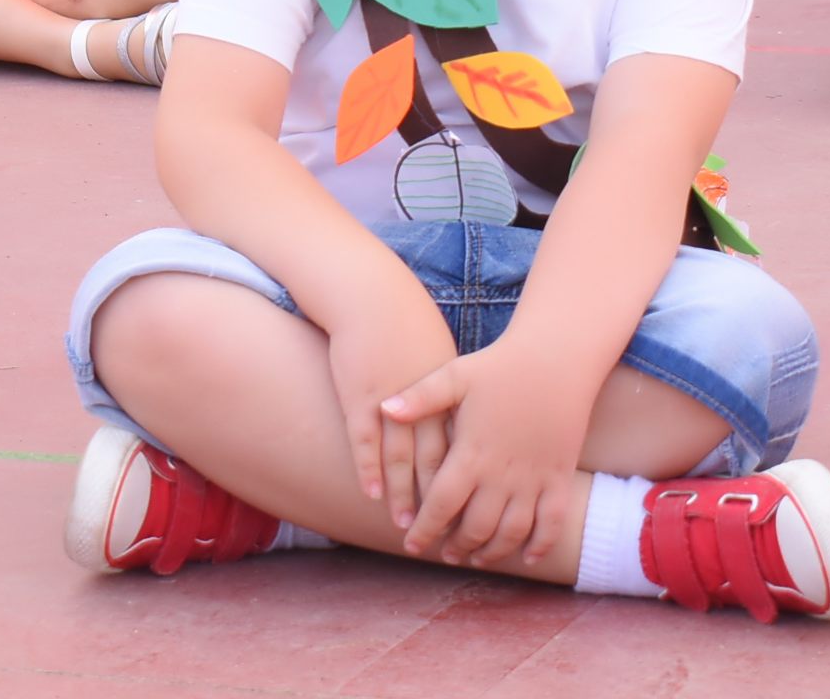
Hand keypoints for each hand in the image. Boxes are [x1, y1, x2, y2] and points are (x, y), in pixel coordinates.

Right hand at [327, 289, 461, 533]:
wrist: (370, 296)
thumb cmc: (405, 321)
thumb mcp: (439, 353)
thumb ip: (451, 389)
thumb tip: (466, 417)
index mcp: (447, 393)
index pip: (460, 448)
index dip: (464, 481)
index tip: (469, 509)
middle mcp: (424, 402)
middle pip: (435, 461)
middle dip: (438, 500)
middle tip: (442, 533)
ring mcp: (390, 402)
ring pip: (400, 459)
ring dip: (403, 494)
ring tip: (405, 524)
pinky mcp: (360, 397)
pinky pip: (366, 442)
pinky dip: (369, 470)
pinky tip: (372, 494)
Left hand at [381, 338, 599, 567]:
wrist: (556, 358)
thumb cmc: (500, 365)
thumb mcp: (455, 376)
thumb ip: (420, 398)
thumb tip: (383, 410)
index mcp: (471, 453)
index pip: (441, 505)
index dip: (425, 530)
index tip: (412, 545)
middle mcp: (502, 474)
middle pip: (476, 527)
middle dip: (457, 546)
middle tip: (445, 553)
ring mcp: (534, 479)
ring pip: (511, 532)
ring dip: (493, 551)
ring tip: (476, 557)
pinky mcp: (560, 477)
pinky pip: (552, 522)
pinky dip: (540, 545)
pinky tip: (528, 557)